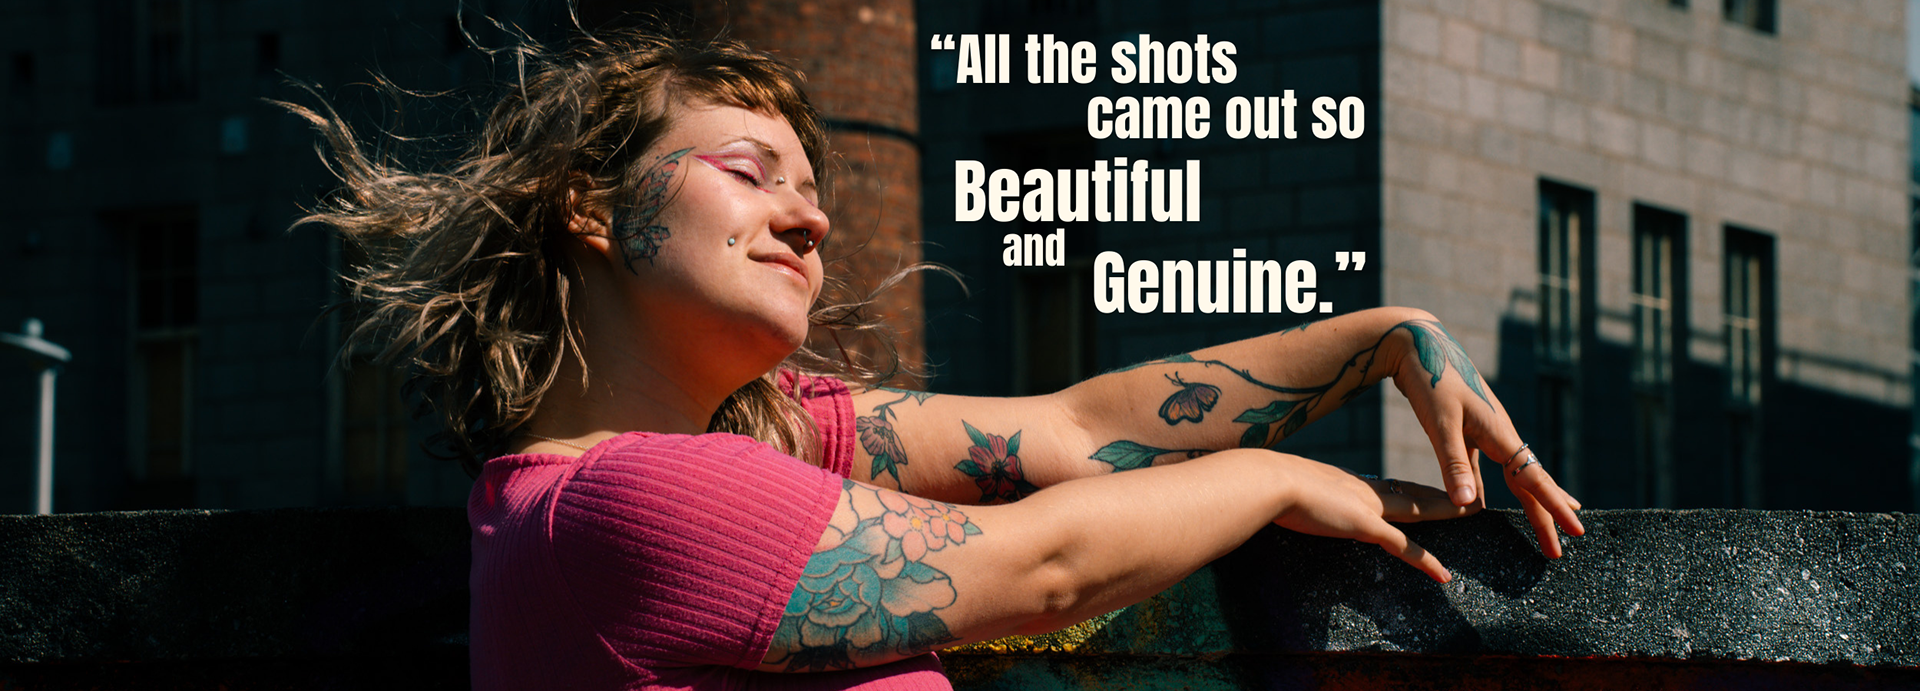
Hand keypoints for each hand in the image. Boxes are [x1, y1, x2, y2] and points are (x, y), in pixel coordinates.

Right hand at [1271, 457, 1473, 582]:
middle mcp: (1362, 490)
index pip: (1387, 486)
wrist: (1267, 480)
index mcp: (1345, 481)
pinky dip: (1425, 561)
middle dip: (1440, 494)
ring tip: (1473, 512)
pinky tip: (1443, 575)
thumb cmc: (1265, 484)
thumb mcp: (1284, 487)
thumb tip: (1278, 501)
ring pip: (1418, 510)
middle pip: (1411, 492)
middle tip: (1466, 494)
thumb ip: (1293, 496)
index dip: (1408, 488)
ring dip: (1447, 511)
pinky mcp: (1364, 525)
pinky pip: (1403, 547)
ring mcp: (1367, 507)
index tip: (1424, 488)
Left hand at [1386, 319, 1585, 557]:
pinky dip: (1501, 486)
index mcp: (1499, 433)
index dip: (1554, 506)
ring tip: (1549, 522)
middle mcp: (1500, 433)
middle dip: (1546, 515)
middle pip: (1530, 482)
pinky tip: (1495, 501)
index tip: (1577, 530)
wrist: (1419, 343)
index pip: (1534, 478)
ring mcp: (1488, 431)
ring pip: (1515, 474)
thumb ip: (1453, 464)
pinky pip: (1493, 466)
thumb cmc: (1430, 379)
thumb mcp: (1440, 423)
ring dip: (1530, 501)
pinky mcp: (1471, 429)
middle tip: (1559, 549)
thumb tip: (1469, 507)